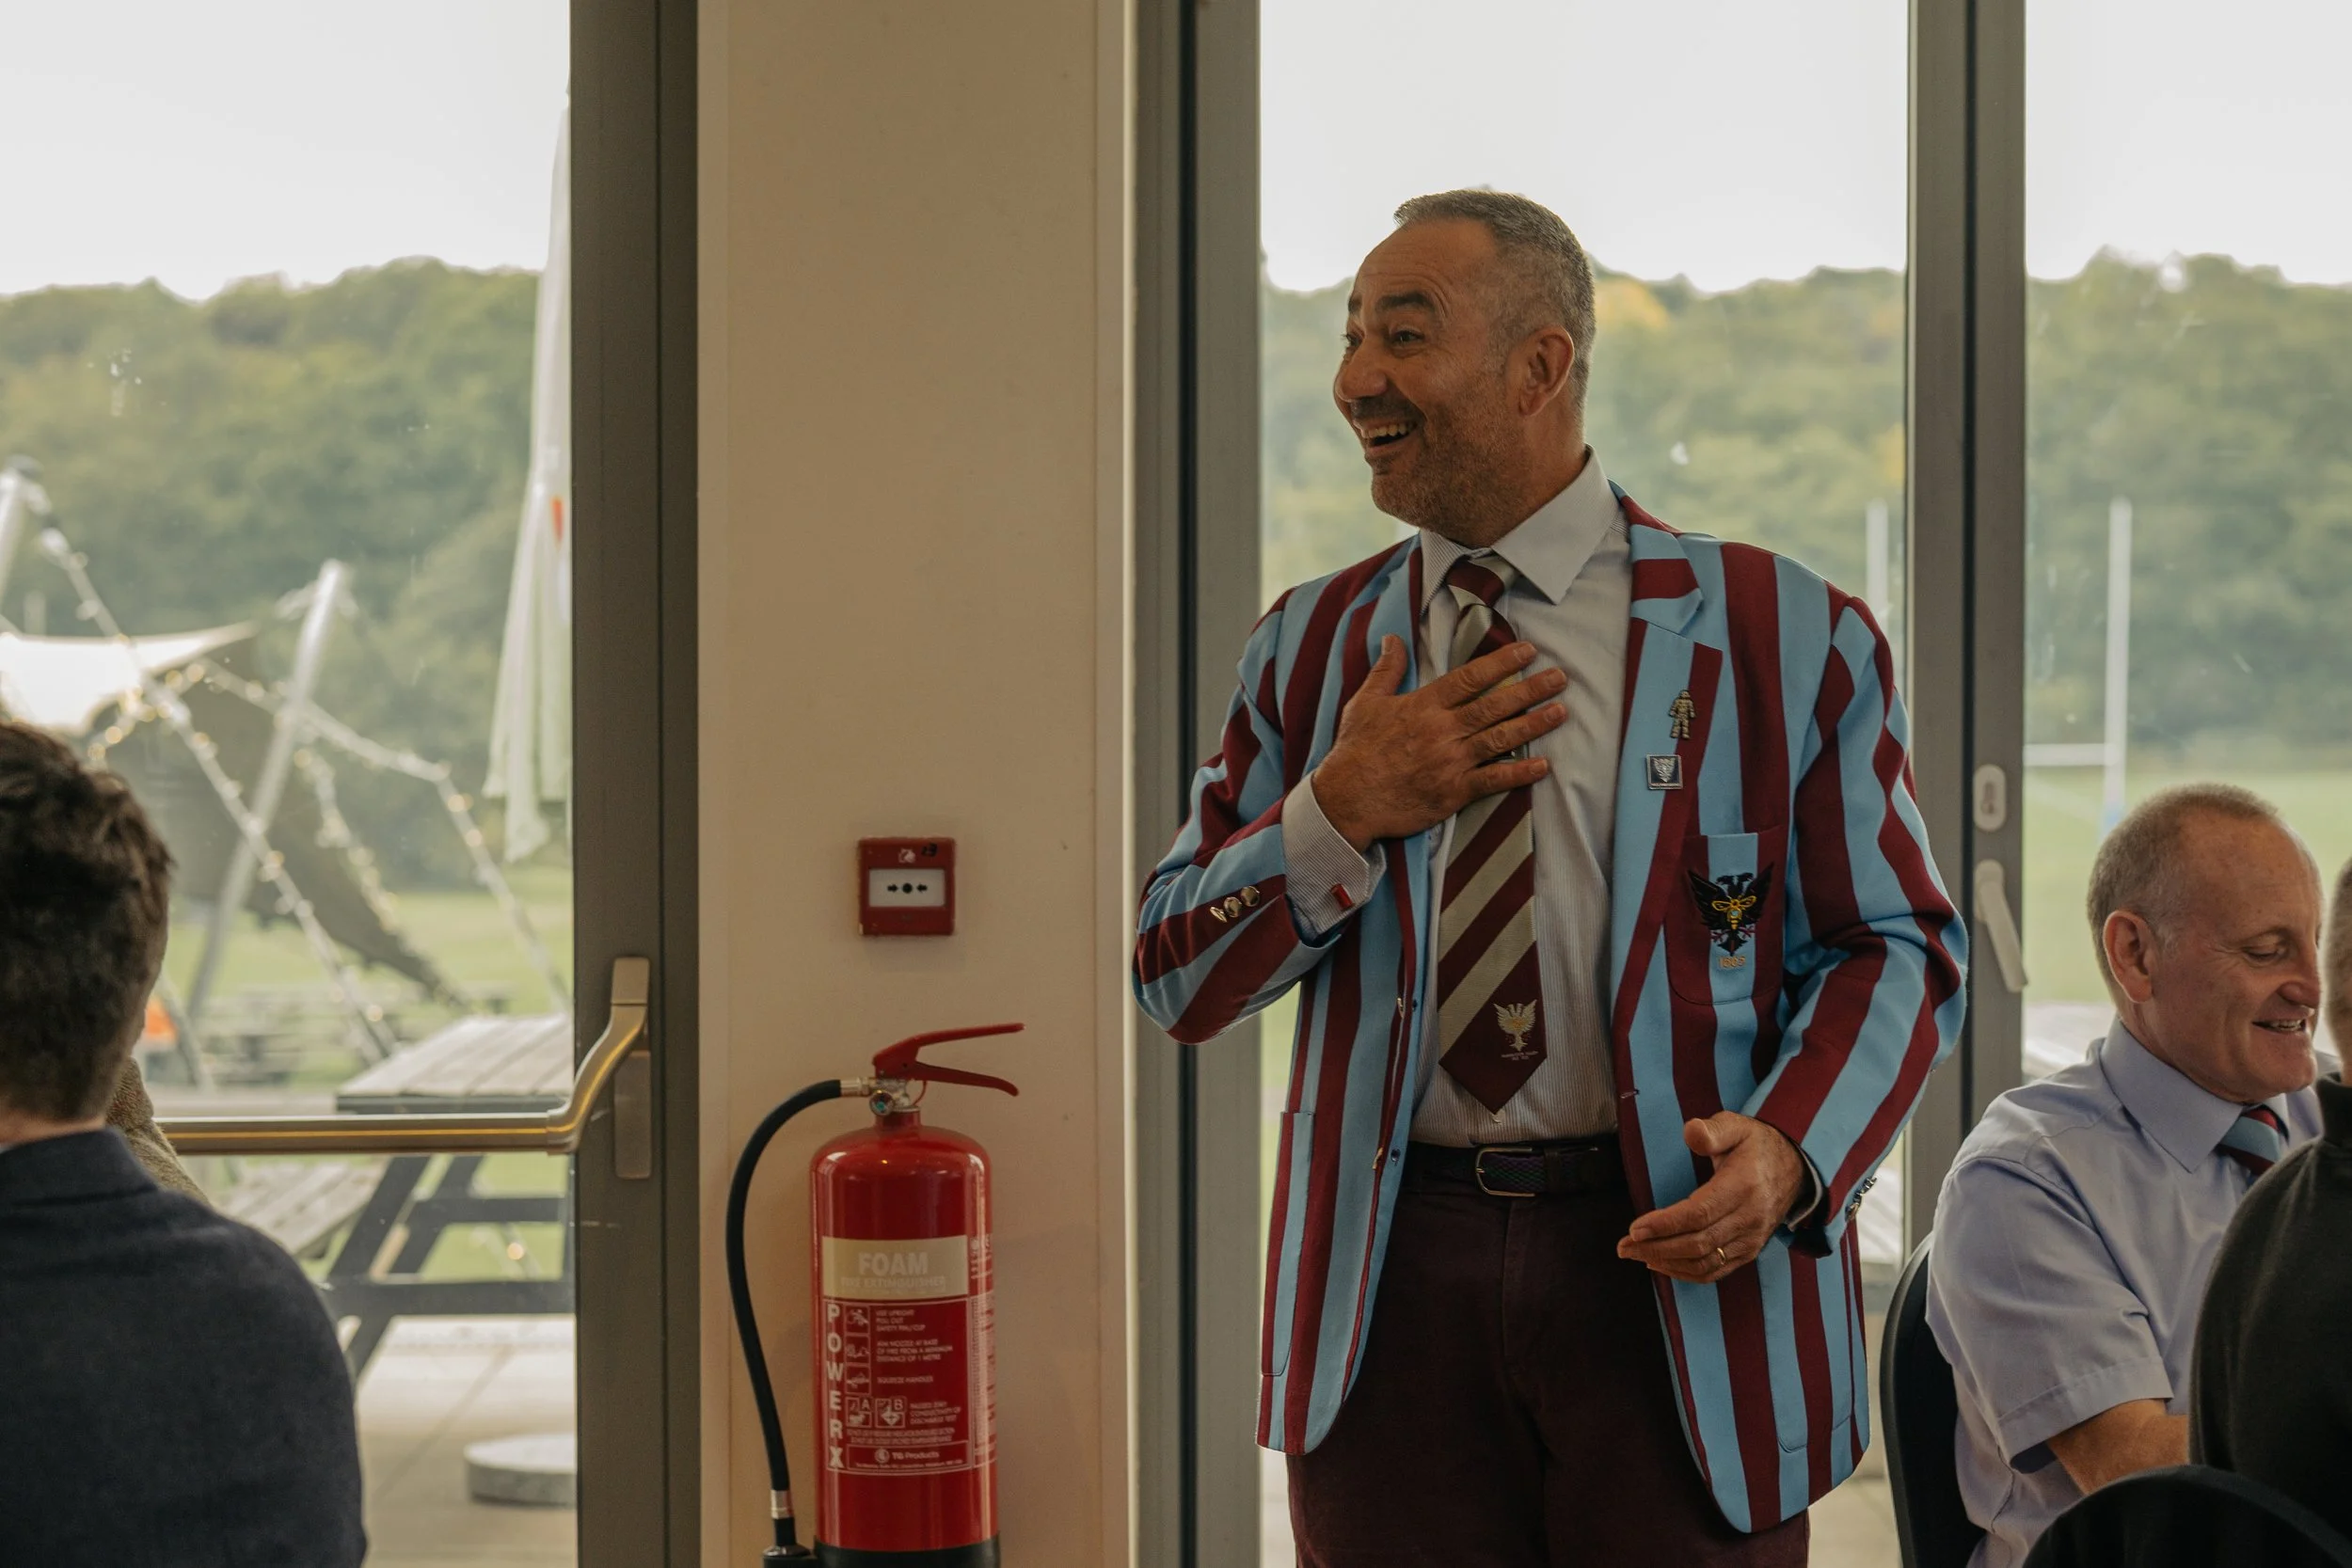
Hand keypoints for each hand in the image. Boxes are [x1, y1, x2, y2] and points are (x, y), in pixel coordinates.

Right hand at [1312, 635, 1567, 851]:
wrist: (1346, 799)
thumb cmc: (1355, 750)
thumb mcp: (1365, 702)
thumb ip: (1386, 670)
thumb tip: (1392, 639)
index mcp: (1423, 705)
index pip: (1470, 678)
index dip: (1501, 663)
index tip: (1527, 652)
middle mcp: (1442, 731)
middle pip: (1494, 705)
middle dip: (1530, 690)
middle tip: (1559, 678)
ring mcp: (1450, 762)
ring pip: (1500, 739)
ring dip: (1533, 725)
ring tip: (1560, 712)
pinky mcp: (1453, 792)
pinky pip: (1493, 780)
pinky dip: (1519, 773)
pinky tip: (1543, 765)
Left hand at [1617, 1114, 1804, 1283]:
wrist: (1794, 1170)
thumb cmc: (1756, 1146)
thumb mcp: (1737, 1126)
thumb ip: (1713, 1130)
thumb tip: (1691, 1133)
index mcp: (1743, 1186)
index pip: (1700, 1214)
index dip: (1665, 1225)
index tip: (1635, 1229)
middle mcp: (1749, 1218)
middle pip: (1698, 1243)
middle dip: (1656, 1248)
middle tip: (1623, 1246)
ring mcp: (1751, 1239)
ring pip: (1705, 1263)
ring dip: (1666, 1263)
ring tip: (1635, 1255)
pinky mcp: (1749, 1251)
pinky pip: (1716, 1271)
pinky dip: (1686, 1273)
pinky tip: (1660, 1264)